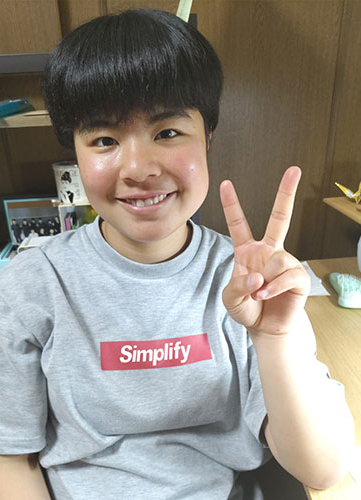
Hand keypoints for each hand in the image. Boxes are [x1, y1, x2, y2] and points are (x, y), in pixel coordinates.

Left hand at [220, 166, 309, 336]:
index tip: (226, 183)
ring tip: (260, 293)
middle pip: (279, 217)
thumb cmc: (247, 309)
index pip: (239, 223)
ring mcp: (284, 262)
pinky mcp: (299, 276)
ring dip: (265, 280)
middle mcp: (268, 251)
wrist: (265, 329)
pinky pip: (288, 275)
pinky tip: (267, 296)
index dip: (232, 204)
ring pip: (278, 258)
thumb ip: (237, 285)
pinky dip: (274, 288)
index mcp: (247, 251)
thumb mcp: (230, 298)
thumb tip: (259, 275)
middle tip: (295, 169)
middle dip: (286, 193)